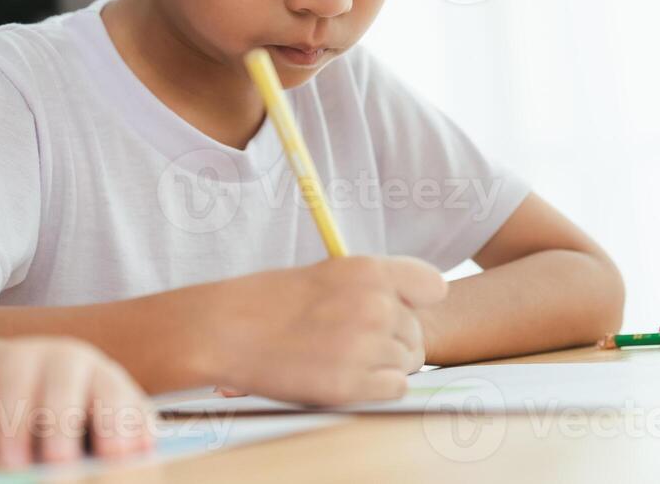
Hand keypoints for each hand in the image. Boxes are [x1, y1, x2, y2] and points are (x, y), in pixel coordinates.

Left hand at [0, 338, 154, 468]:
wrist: (38, 397)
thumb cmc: (0, 420)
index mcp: (21, 363)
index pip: (15, 388)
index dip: (13, 424)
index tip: (11, 463)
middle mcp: (69, 362)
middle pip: (64, 391)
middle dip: (59, 427)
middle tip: (57, 464)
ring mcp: (108, 381)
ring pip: (113, 398)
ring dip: (114, 427)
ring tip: (114, 456)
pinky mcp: (137, 408)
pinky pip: (144, 421)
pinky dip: (142, 440)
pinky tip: (140, 459)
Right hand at [206, 255, 447, 405]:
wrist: (225, 330)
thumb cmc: (269, 301)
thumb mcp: (327, 274)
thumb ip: (369, 288)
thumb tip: (405, 308)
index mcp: (368, 269)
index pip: (433, 287)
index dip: (416, 303)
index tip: (396, 310)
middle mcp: (375, 305)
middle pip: (417, 332)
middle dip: (393, 339)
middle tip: (352, 341)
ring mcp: (364, 346)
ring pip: (408, 362)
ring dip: (382, 365)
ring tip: (341, 357)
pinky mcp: (351, 385)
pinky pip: (395, 389)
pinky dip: (376, 388)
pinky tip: (345, 376)